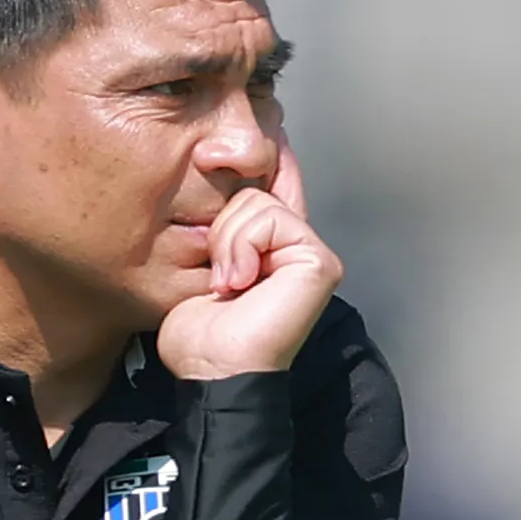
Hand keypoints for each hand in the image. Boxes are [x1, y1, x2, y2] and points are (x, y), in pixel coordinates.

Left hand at [156, 146, 341, 380]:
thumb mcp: (202, 260)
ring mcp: (313, 254)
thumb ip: (221, 222)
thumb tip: (212, 166)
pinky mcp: (319, 261)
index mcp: (276, 247)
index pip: (273, 181)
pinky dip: (241, 247)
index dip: (256, 164)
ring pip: (259, 202)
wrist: (212, 369)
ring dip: (228, 243)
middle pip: (255, 190)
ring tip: (229, 284)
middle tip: (220, 276)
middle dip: (223, 228)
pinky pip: (271, 218)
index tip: (229, 150)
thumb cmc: (201, 332)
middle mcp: (298, 248)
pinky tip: (240, 282)